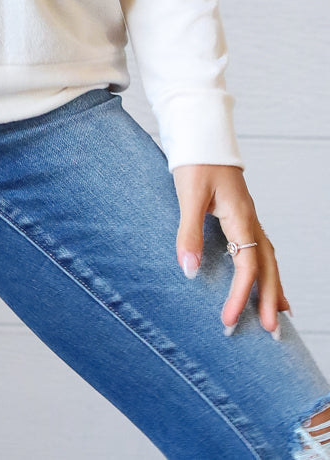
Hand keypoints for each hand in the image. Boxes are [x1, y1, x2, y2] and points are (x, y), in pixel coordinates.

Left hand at [173, 163, 289, 334]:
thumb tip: (188, 271)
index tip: (227, 319)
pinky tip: (264, 278)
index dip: (239, 295)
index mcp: (240, 217)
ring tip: (277, 316)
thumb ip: (188, 233)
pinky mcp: (240, 213)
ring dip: (272, 287)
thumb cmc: (195, 160)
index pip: (247, 265)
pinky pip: (260, 247)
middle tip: (270, 334)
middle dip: (268, 300)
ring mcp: (248, 216)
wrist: (201, 132)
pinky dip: (266, 268)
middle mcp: (250, 220)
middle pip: (267, 266)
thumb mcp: (188, 195)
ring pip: (268, 258)